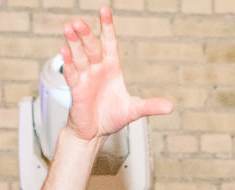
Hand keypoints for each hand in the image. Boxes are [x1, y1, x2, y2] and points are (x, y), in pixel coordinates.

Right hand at [60, 7, 173, 143]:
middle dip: (86, 34)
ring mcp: (85, 77)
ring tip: (68, 28)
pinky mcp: (76, 89)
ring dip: (73, 43)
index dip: (107, 27)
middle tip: (80, 22)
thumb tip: (171, 107)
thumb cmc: (111, 117)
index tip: (104, 10)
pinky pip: (71, 73)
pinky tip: (64, 51)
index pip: (109, 43)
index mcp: (111, 68)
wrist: (94, 133)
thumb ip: (150, 106)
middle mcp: (97, 69)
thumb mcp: (133, 111)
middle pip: (91, 47)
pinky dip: (67, 63)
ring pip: (79, 56)